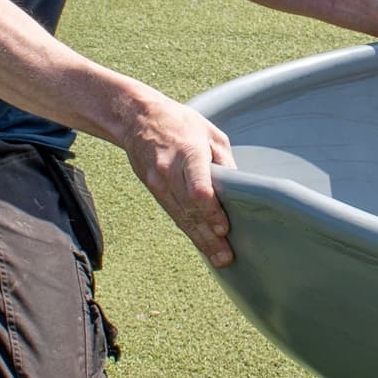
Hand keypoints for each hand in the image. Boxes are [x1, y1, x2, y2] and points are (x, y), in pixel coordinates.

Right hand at [123, 95, 238, 266]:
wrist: (138, 118)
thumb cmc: (179, 123)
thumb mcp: (210, 133)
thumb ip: (224, 161)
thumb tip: (239, 187)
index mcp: (188, 152)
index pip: (198, 188)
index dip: (210, 211)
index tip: (223, 228)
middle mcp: (170, 170)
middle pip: (190, 209)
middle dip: (208, 235)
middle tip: (225, 257)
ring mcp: (158, 182)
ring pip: (181, 216)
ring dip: (200, 240)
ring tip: (217, 259)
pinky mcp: (153, 189)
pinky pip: (174, 213)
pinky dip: (189, 230)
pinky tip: (201, 244)